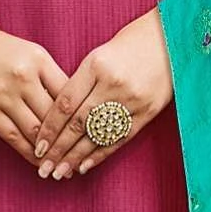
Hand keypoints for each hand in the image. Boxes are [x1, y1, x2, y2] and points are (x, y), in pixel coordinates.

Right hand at [0, 9, 70, 163]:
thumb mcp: (27, 52)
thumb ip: (48, 76)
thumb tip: (71, 109)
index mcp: (39, 59)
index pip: (68, 94)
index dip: (82, 118)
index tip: (92, 134)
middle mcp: (24, 76)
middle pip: (55, 116)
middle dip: (70, 141)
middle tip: (83, 159)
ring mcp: (3, 94)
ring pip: (36, 130)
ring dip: (51, 153)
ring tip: (63, 167)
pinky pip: (13, 136)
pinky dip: (28, 152)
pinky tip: (38, 162)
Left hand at [31, 9, 172, 179]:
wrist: (173, 39)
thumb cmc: (131, 43)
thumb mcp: (100, 54)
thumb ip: (81, 82)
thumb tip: (59, 115)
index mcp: (96, 65)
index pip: (65, 103)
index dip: (49, 128)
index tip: (37, 145)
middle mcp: (113, 84)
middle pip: (78, 123)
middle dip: (58, 149)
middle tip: (44, 169)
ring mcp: (132, 99)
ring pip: (97, 135)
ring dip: (76, 157)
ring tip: (60, 173)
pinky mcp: (147, 111)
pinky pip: (120, 138)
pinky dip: (100, 154)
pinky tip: (85, 166)